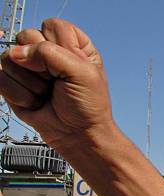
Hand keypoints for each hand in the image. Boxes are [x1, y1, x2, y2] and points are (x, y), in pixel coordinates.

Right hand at [0, 19, 112, 148]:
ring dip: (31, 83)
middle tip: (56, 82)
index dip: (58, 46)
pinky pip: (0, 78)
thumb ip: (51, 54)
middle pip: (26, 37)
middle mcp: (48, 52)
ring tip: (47, 94)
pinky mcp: (13, 83)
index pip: (52, 26)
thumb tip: (18, 53)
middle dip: (41, 65)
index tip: (70, 67)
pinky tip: (36, 102)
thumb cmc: (88, 106)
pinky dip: (20, 95)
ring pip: (9, 58)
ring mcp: (28, 67)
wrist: (78, 135)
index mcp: (72, 44)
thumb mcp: (82, 73)